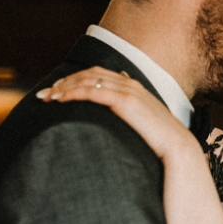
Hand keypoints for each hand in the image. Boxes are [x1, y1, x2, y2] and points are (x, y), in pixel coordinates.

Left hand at [37, 67, 195, 160]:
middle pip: (89, 74)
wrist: (178, 149)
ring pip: (87, 80)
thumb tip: (117, 113)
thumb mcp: (143, 124)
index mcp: (133, 86)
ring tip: (47, 98)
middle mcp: (130, 83)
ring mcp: (128, 90)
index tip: (57, 90)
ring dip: (64, 87)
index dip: (75, 79)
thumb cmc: (160, 142)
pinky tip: (60, 100)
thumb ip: (130, 115)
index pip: (98, 74)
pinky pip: (92, 91)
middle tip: (44, 94)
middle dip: (64, 82)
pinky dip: (73, 93)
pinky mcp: (124, 101)